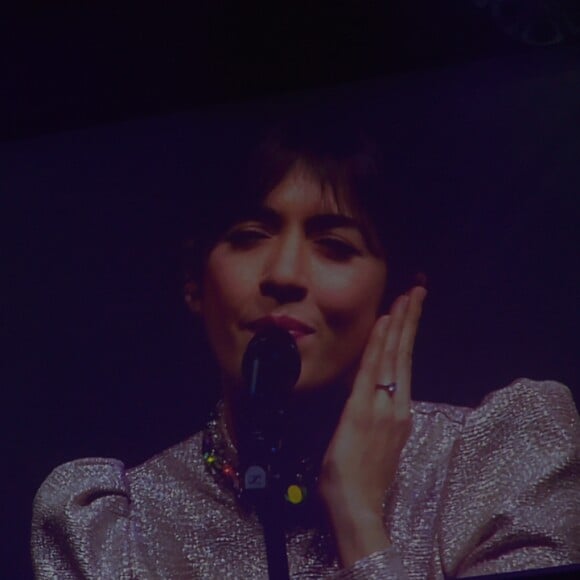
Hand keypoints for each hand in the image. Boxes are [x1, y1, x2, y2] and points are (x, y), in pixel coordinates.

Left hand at [318, 286, 426, 527]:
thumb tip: (373, 400)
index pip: (404, 366)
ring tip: (406, 297)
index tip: (408, 312)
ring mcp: (382, 407)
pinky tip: (384, 322)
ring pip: (392, 357)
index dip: (406, 337)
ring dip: (398, 323)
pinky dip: (379, 345)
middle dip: (409, 320)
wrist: (357, 509)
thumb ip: (377, 419)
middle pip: (404, 355)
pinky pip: (371, 371)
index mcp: (399, 414)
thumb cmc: (362, 482)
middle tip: (415, 291)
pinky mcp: (362, 411)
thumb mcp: (376, 445)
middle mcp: (396, 406)